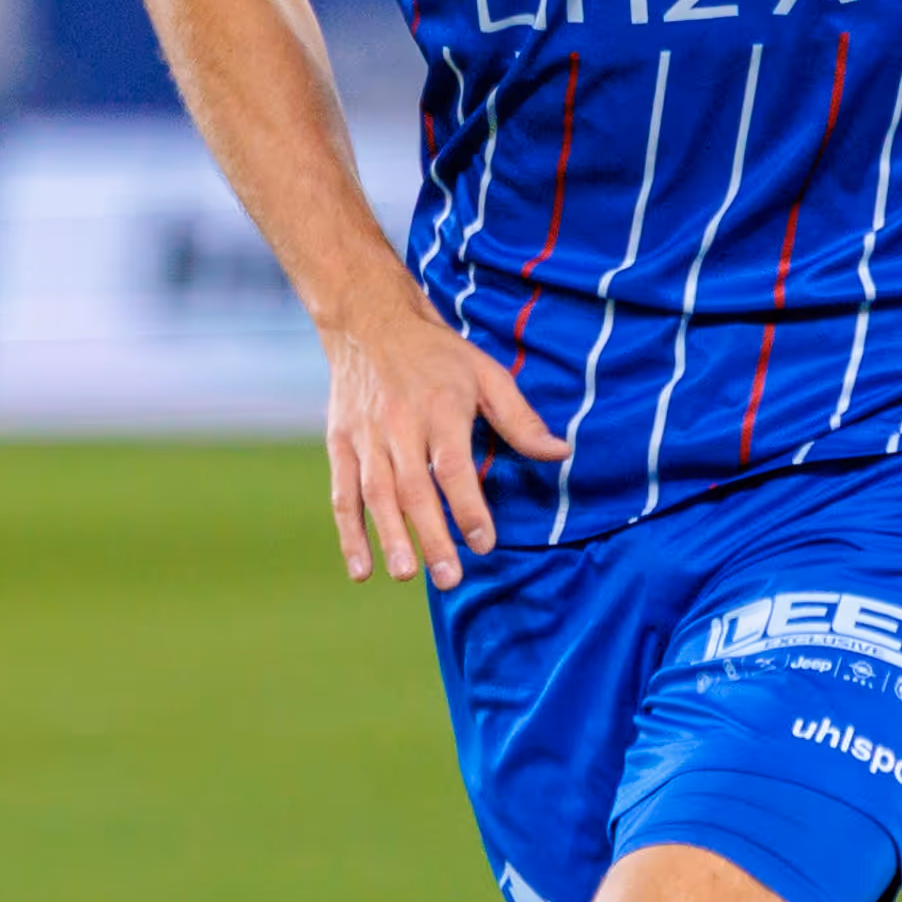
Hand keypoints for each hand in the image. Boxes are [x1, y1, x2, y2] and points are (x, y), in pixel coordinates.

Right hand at [323, 288, 568, 589]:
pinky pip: (343, 494)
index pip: (453, 466)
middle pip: (414, 488)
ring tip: (406, 574)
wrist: (368, 323)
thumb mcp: (486, 374)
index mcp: (440, 408)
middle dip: (430, 535)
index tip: (483, 543)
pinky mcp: (340, 445)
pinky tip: (361, 568)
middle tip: (448, 578)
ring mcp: (366, 437)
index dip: (468, 507)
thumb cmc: (437, 354)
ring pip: (377, 494)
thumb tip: (561, 453)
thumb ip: (521, 419)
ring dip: (389, 537)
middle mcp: (399, 424)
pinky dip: (349, 533)